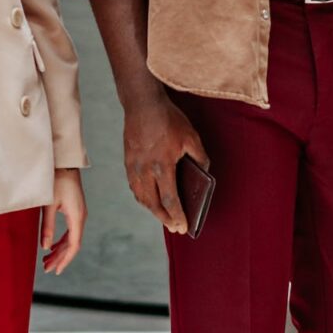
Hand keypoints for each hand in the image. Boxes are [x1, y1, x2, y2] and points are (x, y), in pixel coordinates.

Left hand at [41, 168, 85, 274]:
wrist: (65, 163)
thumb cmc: (55, 181)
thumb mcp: (49, 205)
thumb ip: (47, 227)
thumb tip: (45, 248)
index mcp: (77, 217)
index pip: (74, 245)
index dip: (65, 260)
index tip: (56, 271)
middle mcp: (81, 217)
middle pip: (72, 244)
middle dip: (60, 258)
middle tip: (47, 269)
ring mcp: (79, 214)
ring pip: (71, 238)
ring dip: (60, 250)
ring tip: (47, 260)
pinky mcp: (75, 210)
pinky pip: (71, 231)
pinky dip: (62, 240)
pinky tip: (52, 246)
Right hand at [123, 96, 208, 234]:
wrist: (143, 104)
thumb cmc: (168, 119)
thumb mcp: (191, 137)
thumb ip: (200, 158)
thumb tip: (204, 174)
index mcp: (162, 166)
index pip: (169, 199)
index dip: (177, 215)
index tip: (183, 227)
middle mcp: (145, 170)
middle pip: (153, 204)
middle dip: (165, 219)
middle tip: (175, 228)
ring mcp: (134, 167)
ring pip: (141, 197)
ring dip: (153, 210)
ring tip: (164, 217)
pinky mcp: (128, 162)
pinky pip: (134, 187)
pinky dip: (143, 198)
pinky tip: (150, 200)